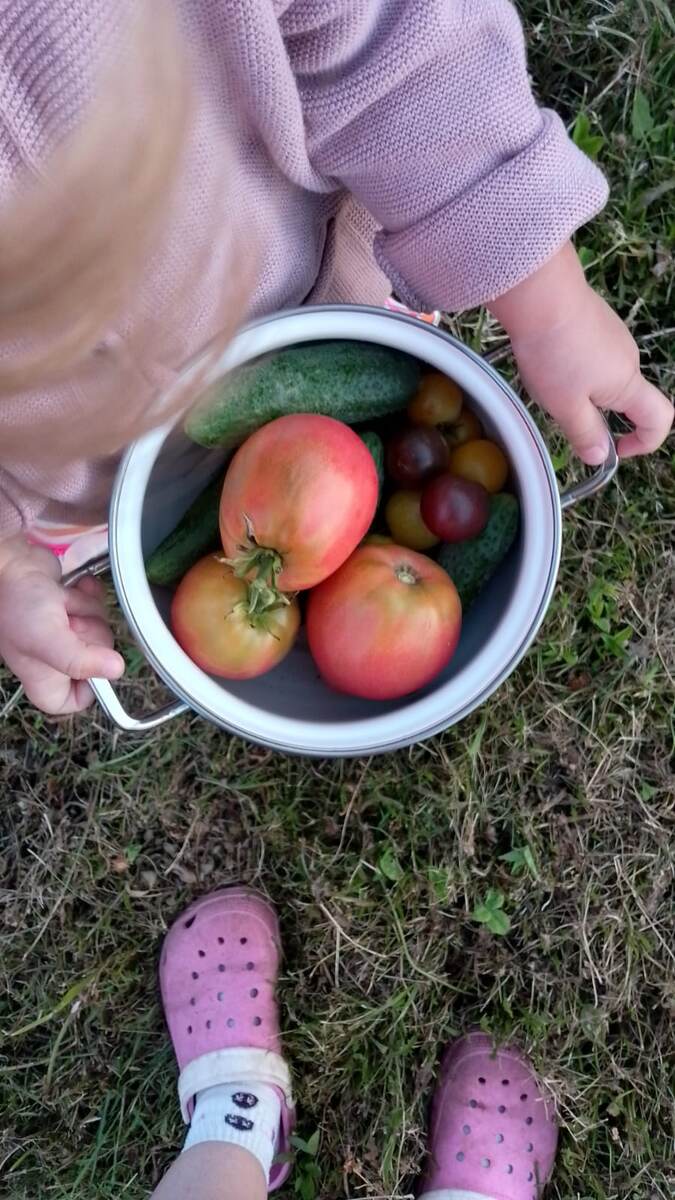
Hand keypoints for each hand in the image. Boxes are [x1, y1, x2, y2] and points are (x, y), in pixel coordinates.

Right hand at [0, 541, 123, 713]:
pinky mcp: (70, 606)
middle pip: (99, 659)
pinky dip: (89, 593)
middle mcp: (54, 659)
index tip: (92, 666)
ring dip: (86, 610)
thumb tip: (116, 670)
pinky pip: (97, 605)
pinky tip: (74, 588)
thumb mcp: (49, 641)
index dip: (91, 686)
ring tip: (61, 604)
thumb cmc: (15, 604)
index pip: (76, 701)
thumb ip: (82, 661)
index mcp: (44, 680)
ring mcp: (63, 631)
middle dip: (89, 634)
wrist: (6, 563)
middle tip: (68, 624)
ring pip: (100, 628)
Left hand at [489, 243, 672, 463]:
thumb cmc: (554, 352)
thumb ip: (585, 433)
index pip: (659, 419)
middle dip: (597, 414)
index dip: (644, 443)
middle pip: (625, 398)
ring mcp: (612, 336)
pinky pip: (590, 355)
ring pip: (603, 376)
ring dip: (580, 388)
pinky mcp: (594, 321)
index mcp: (627, 383)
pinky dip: (572, 366)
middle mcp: (627, 358)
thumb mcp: (565, 405)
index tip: (616, 450)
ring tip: (547, 378)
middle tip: (560, 409)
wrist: (539, 293)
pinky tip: (546, 357)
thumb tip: (600, 457)